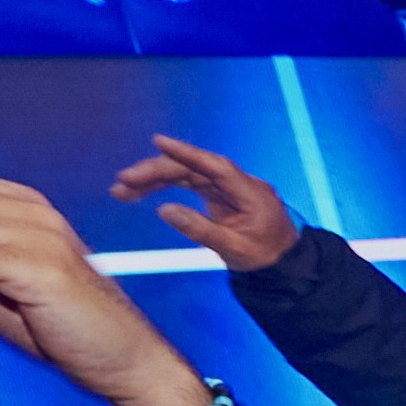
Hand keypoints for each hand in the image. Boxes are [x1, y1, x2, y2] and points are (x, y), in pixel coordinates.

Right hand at [107, 133, 303, 270]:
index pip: (215, 166)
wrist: (284, 265)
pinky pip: (190, 185)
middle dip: (156, 172)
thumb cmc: (265, 258)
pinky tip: (142, 192)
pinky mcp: (220, 195)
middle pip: (193, 169)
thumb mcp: (235, 250)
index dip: (186, 153)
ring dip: (154, 180)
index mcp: (250, 193)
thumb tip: (165, 210)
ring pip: (187, 175)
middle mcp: (238, 184)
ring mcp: (228, 188)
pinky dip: (166, 188)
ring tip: (121, 190)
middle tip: (123, 181)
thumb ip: (201, 230)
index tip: (159, 141)